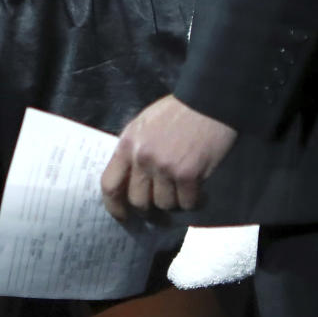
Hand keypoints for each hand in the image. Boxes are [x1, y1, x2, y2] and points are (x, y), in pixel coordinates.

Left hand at [101, 95, 236, 221]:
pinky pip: (187, 203)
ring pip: (164, 205)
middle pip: (138, 201)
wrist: (207, 100)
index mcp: (128, 143)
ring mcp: (164, 167)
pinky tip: (200, 192)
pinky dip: (195, 201)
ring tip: (185, 190)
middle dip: (151, 208)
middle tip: (163, 206)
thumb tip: (131, 180)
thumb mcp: (144, 124)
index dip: (115, 206)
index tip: (124, 216)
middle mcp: (142, 157)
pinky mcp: (187, 174)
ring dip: (175, 202)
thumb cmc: (176, 111)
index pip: (110, 184)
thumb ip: (134, 150)